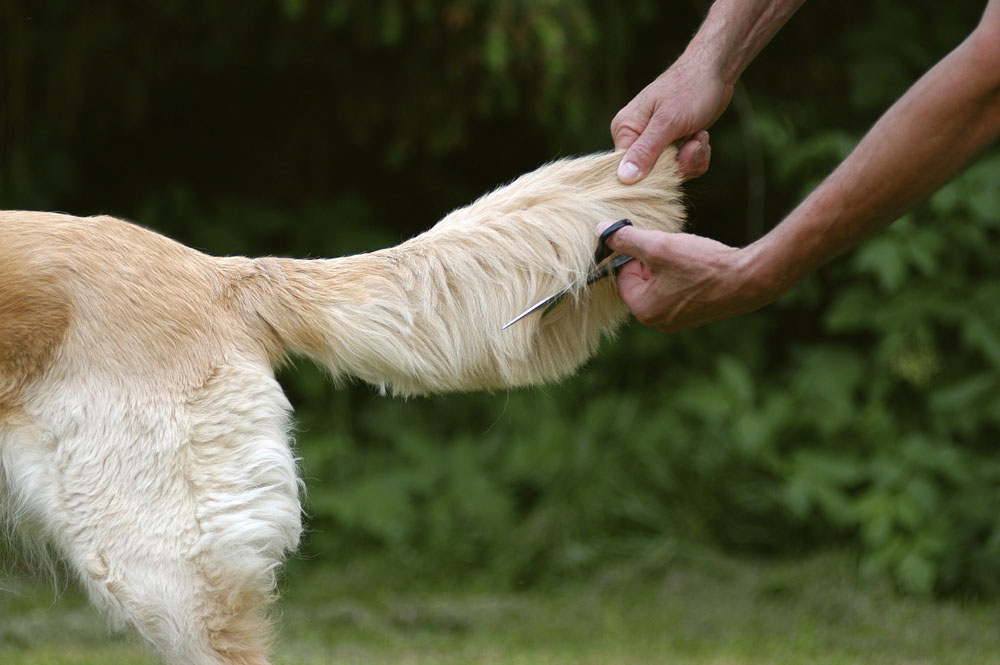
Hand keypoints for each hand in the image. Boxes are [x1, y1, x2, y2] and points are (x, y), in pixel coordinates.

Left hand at [598, 224, 774, 332]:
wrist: (750, 279)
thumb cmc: (704, 266)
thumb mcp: (659, 246)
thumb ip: (626, 239)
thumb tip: (600, 232)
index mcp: (644, 311)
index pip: (622, 277)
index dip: (635, 255)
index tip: (653, 243)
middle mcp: (658, 322)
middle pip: (640, 282)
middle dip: (652, 261)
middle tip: (671, 248)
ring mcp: (678, 321)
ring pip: (660, 284)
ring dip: (667, 266)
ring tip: (686, 256)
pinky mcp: (696, 314)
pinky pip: (677, 290)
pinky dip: (683, 275)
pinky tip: (698, 265)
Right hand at [611, 58, 732, 182]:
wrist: (716, 71)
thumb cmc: (689, 88)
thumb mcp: (667, 122)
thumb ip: (646, 151)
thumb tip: (623, 178)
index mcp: (625, 130)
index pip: (627, 170)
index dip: (652, 172)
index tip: (674, 156)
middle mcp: (636, 139)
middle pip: (652, 174)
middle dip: (679, 163)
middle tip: (693, 141)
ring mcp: (656, 143)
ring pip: (671, 171)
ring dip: (692, 157)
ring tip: (699, 134)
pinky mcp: (673, 146)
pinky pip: (683, 166)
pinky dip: (697, 156)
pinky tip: (701, 136)